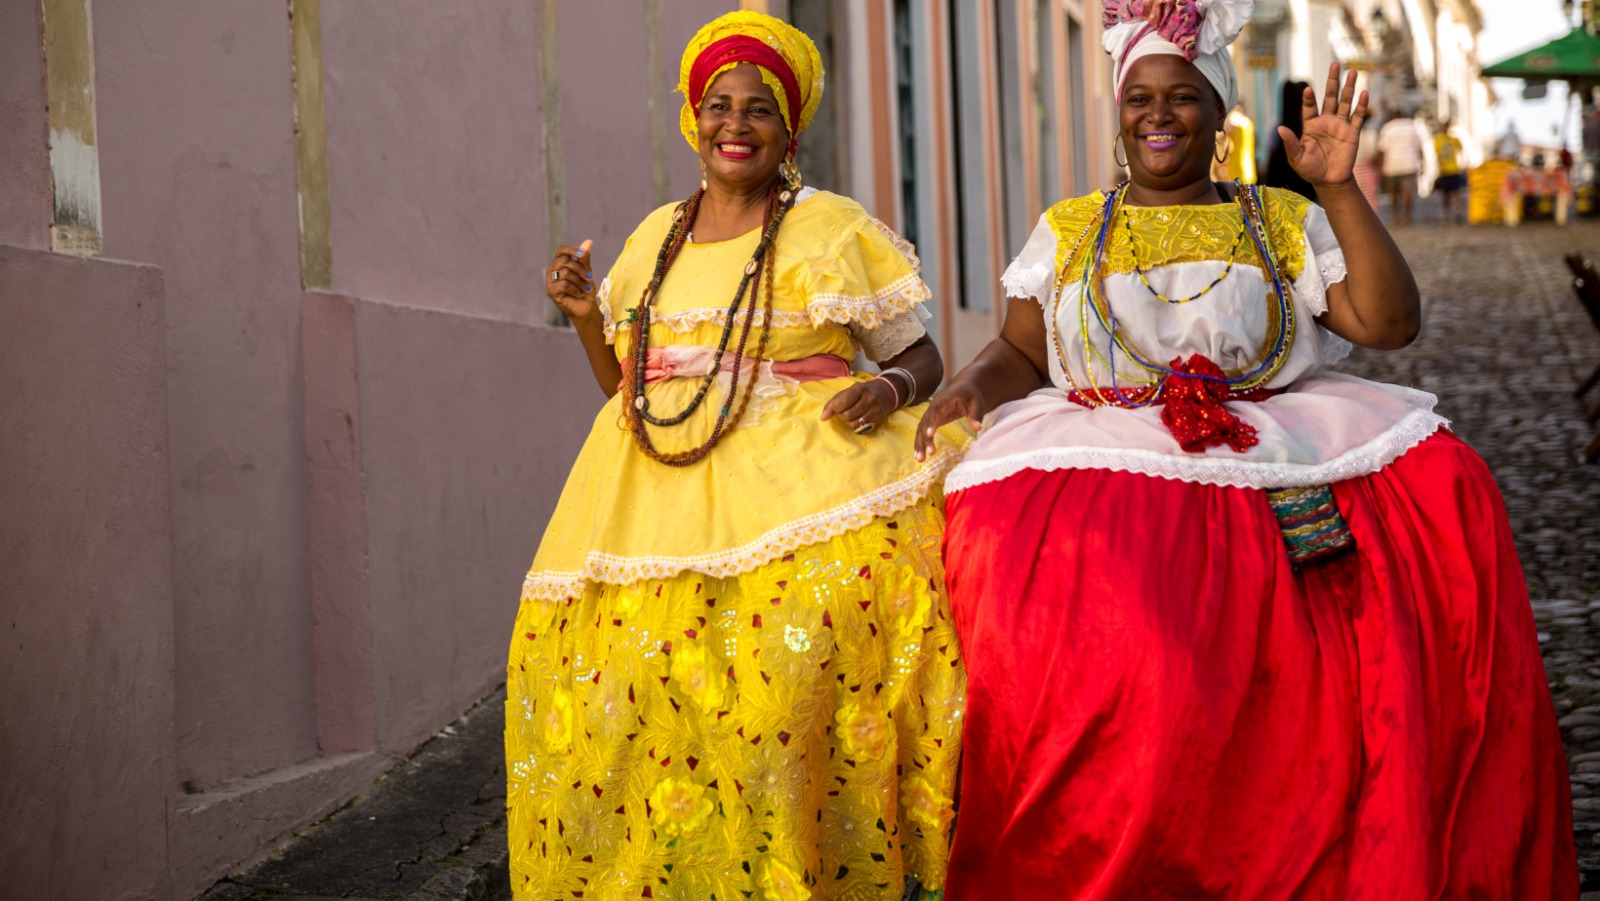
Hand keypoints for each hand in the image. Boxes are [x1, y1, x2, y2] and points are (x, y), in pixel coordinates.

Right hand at [546, 240, 597, 322]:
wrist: (585, 307)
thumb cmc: (585, 288)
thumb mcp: (586, 270)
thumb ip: (585, 257)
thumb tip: (589, 241)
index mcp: (559, 262)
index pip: (562, 250)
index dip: (572, 250)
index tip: (584, 254)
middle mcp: (552, 270)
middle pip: (565, 261)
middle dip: (580, 269)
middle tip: (590, 277)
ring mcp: (550, 281)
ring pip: (565, 273)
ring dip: (580, 281)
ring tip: (587, 288)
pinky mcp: (551, 291)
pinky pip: (564, 285)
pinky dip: (575, 289)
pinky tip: (579, 294)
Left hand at [821, 379, 895, 435]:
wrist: (885, 393)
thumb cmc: (861, 392)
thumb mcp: (848, 391)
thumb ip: (833, 402)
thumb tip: (823, 418)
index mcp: (860, 389)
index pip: (842, 402)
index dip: (835, 408)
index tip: (836, 407)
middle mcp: (870, 400)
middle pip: (847, 415)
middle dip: (841, 415)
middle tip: (844, 411)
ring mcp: (876, 411)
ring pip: (853, 424)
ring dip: (847, 422)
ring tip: (851, 415)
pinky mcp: (878, 421)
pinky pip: (860, 429)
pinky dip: (855, 426)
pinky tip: (858, 419)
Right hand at [914, 382, 986, 461]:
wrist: (964, 389)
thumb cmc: (971, 395)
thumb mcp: (977, 403)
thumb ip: (976, 414)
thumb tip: (977, 428)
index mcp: (944, 400)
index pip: (935, 410)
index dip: (932, 422)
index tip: (930, 434)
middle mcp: (933, 407)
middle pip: (925, 422)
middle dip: (925, 438)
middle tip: (930, 453)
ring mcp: (930, 414)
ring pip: (921, 429)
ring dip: (920, 444)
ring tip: (920, 459)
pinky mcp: (930, 421)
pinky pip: (922, 432)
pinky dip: (920, 443)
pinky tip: (919, 456)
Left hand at [1281, 62, 1368, 188]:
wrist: (1329, 180)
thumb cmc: (1310, 169)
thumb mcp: (1296, 158)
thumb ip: (1290, 143)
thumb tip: (1280, 129)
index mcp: (1311, 126)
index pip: (1310, 108)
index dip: (1308, 99)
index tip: (1307, 90)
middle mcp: (1326, 121)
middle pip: (1330, 97)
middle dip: (1333, 81)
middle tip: (1335, 64)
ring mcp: (1340, 125)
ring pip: (1345, 102)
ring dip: (1349, 88)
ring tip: (1352, 72)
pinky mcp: (1353, 133)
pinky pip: (1358, 117)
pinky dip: (1361, 106)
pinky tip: (1364, 93)